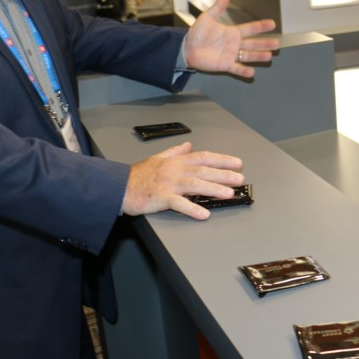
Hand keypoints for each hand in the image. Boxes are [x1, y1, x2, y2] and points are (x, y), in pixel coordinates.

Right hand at [122, 141, 244, 219]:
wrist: (119, 187)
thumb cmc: (138, 175)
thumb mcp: (158, 158)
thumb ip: (175, 151)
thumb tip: (189, 144)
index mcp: (176, 161)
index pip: (203, 157)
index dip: (221, 159)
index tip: (237, 163)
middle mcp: (175, 170)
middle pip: (203, 170)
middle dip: (224, 174)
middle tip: (240, 179)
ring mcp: (168, 183)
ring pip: (195, 184)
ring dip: (213, 189)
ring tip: (229, 194)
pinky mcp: (161, 197)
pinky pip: (179, 203)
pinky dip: (192, 208)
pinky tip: (204, 214)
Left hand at [183, 0, 278, 77]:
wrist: (187, 48)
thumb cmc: (197, 33)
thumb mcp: (207, 18)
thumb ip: (217, 8)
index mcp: (232, 33)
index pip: (250, 29)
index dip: (261, 26)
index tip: (272, 24)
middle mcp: (234, 44)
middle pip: (253, 44)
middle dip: (265, 43)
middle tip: (277, 44)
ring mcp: (231, 55)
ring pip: (248, 56)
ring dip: (258, 56)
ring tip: (269, 56)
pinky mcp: (225, 65)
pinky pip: (236, 68)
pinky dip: (244, 71)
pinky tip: (252, 73)